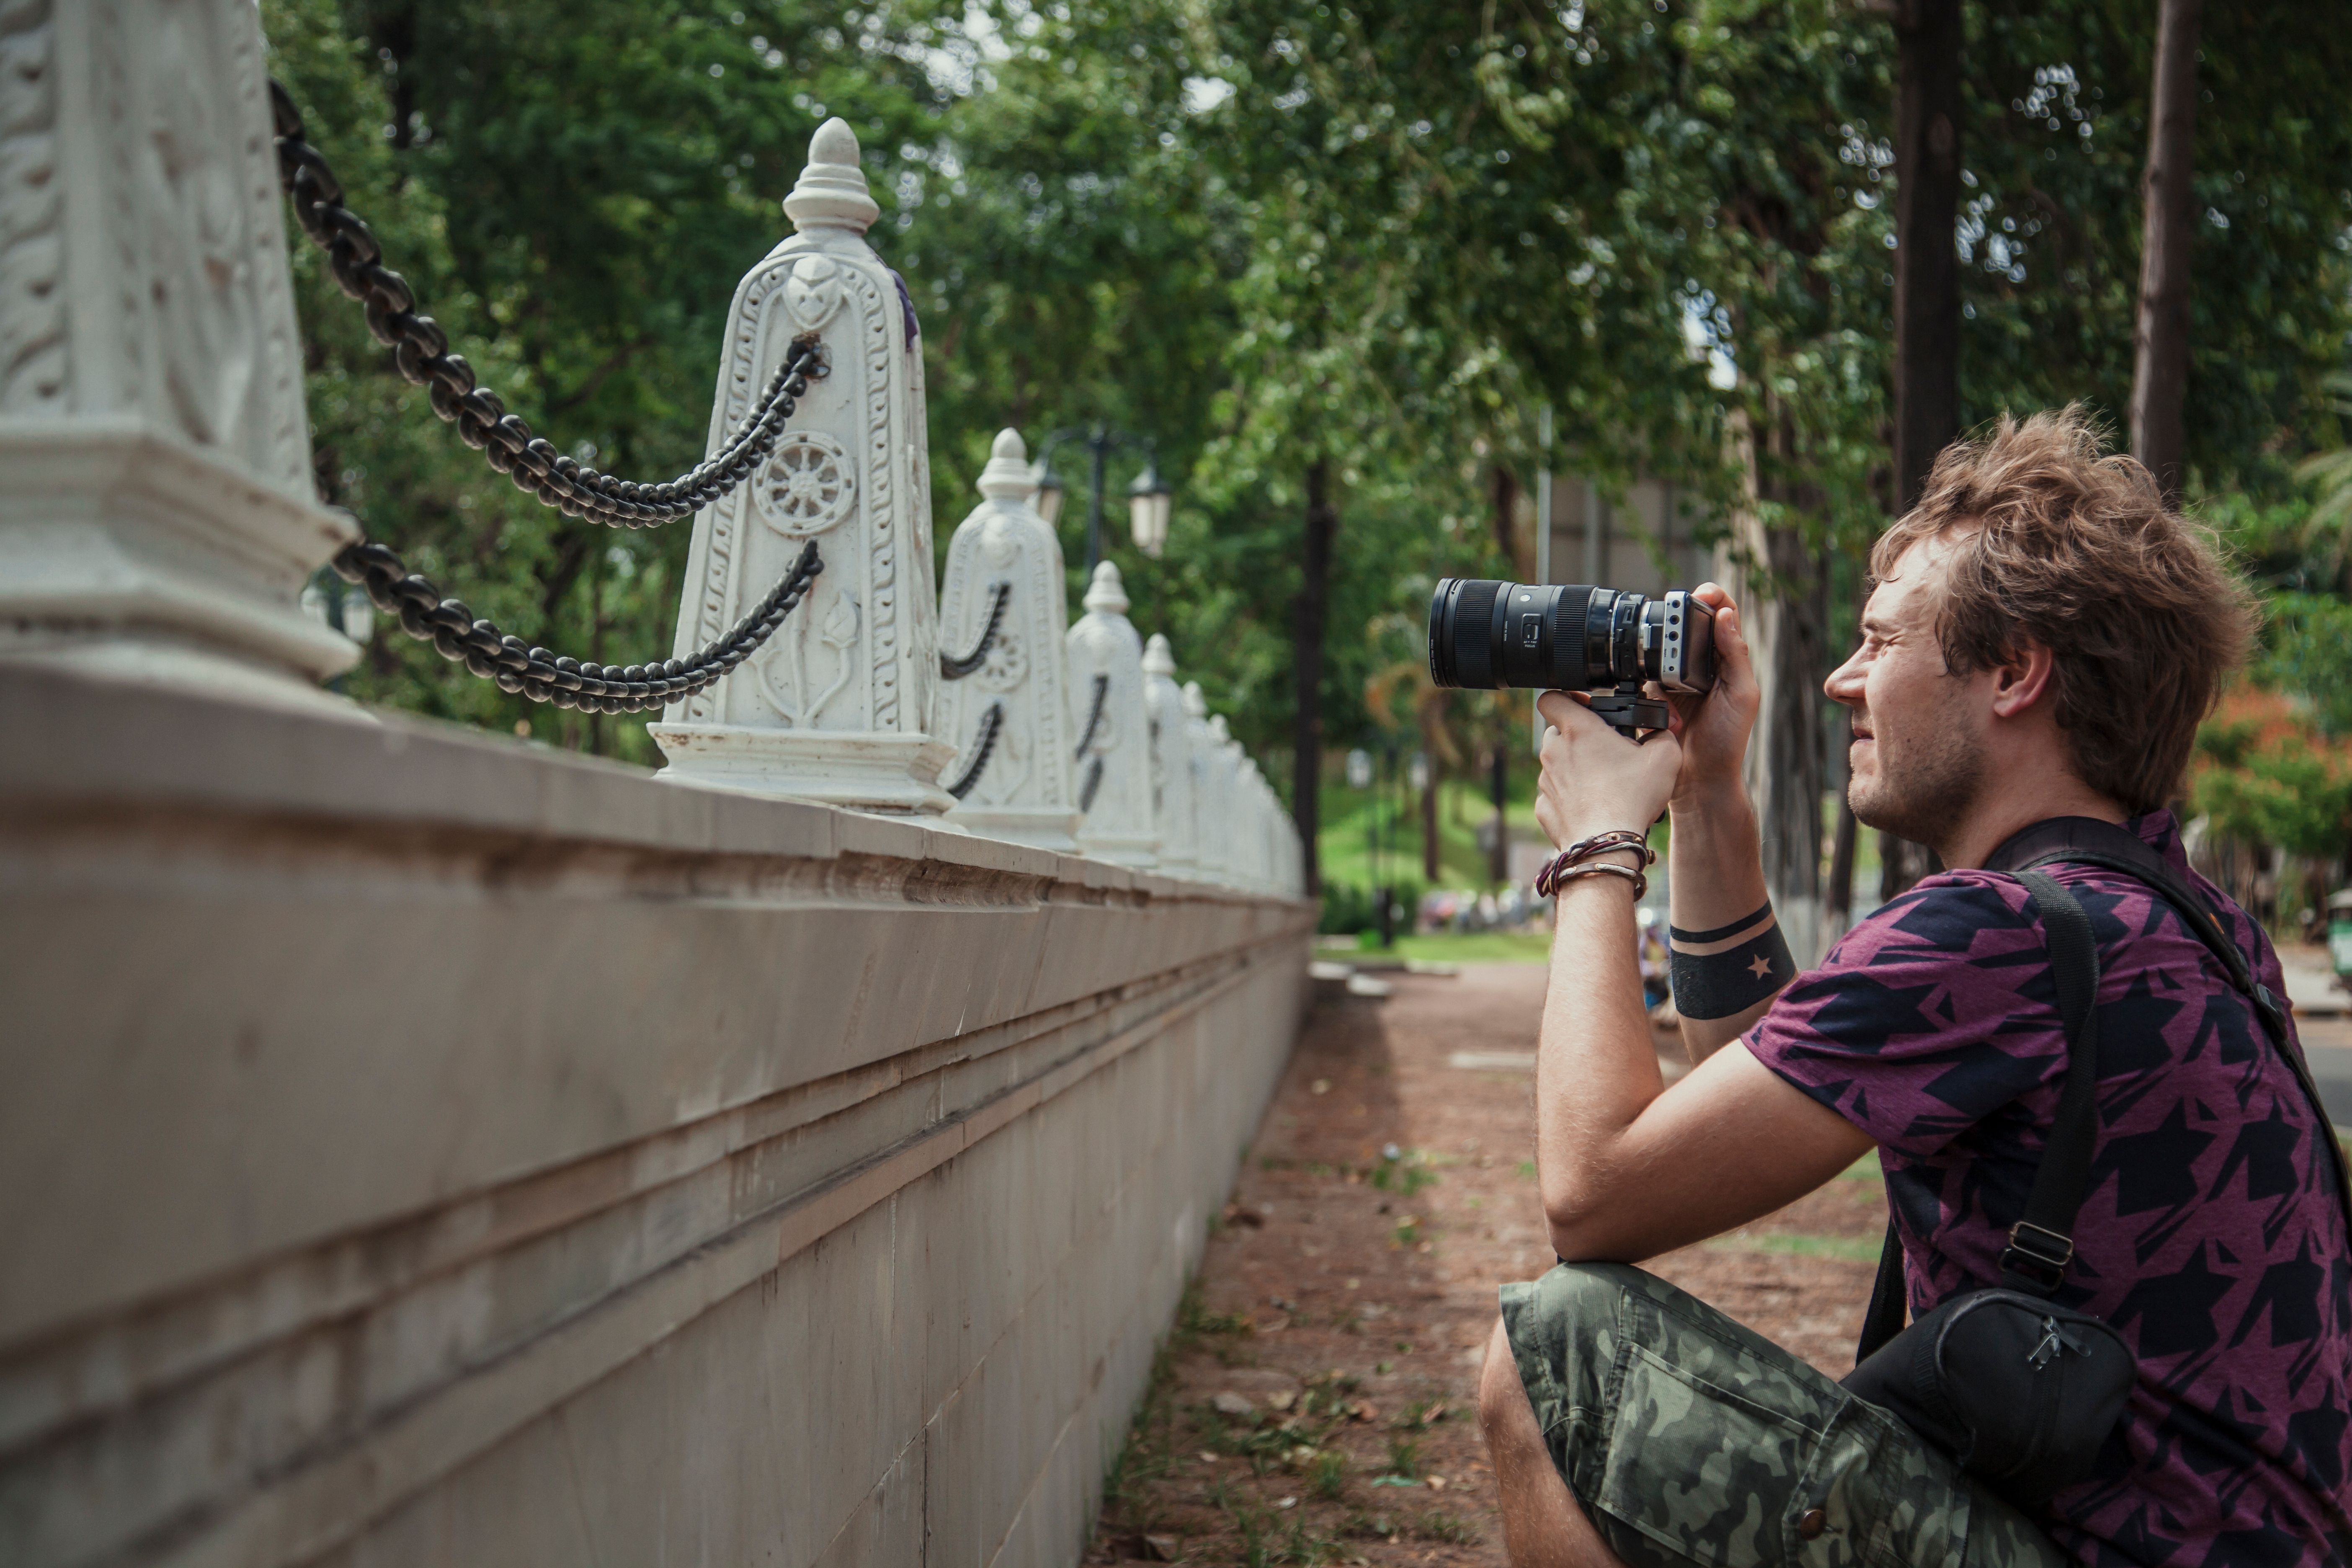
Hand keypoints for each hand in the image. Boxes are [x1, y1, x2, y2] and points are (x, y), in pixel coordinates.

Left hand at [1534, 689, 1682, 850]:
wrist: (1606, 843)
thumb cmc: (1632, 798)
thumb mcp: (1665, 756)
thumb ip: (1661, 733)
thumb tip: (1659, 731)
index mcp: (1578, 730)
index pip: (1553, 697)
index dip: (1567, 697)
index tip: (1585, 705)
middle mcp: (1554, 752)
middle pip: (1558, 732)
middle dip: (1579, 737)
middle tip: (1605, 751)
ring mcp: (1545, 781)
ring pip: (1557, 765)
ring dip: (1575, 768)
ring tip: (1604, 784)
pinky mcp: (1543, 808)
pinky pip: (1556, 795)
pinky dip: (1571, 797)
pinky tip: (1593, 806)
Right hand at [1664, 584, 1759, 810]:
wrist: (1699, 778)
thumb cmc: (1728, 740)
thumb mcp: (1743, 695)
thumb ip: (1736, 655)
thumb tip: (1727, 616)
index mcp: (1727, 660)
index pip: (1722, 616)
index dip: (1713, 598)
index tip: (1703, 594)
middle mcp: (1701, 664)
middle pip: (1687, 624)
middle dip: (1679, 614)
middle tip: (1674, 611)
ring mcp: (1674, 678)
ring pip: (1663, 646)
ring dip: (1662, 645)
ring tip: (1667, 653)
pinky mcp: (1653, 692)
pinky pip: (1644, 673)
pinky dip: (1648, 675)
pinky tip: (1654, 680)